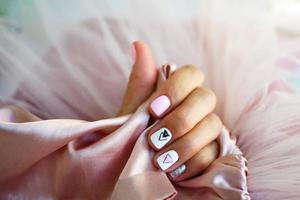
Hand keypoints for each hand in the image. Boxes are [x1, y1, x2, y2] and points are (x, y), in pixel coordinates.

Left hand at [118, 41, 221, 181]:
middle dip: (180, 120)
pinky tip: (174, 172)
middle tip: (153, 140)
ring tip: (159, 161)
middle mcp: (197, 106)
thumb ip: (141, 80)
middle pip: (206, 98)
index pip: (192, 74)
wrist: (135, 166)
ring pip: (212, 126)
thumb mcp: (134, 109)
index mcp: (180, 92)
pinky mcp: (212, 152)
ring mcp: (207, 129)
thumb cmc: (135, 135)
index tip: (153, 109)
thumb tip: (138, 44)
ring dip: (184, 145)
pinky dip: (191, 164)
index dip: (176, 89)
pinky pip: (212, 154)